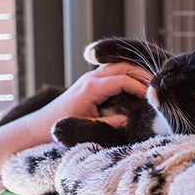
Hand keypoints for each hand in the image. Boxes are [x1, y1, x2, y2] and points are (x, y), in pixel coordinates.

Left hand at [22, 62, 150, 141]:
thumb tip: (130, 120)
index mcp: (91, 88)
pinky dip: (125, 75)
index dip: (140, 88)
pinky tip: (135, 86)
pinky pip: (111, 72)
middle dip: (141, 74)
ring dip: (134, 72)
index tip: (152, 99)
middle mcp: (90, 79)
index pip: (123, 80)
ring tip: (149, 85)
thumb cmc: (58, 127)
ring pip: (117, 66)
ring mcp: (88, 78)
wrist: (38, 126)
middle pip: (122, 66)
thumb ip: (109, 124)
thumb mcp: (87, 128)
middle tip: (156, 86)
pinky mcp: (88, 83)